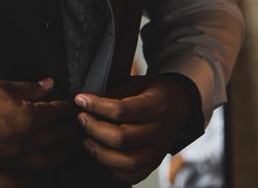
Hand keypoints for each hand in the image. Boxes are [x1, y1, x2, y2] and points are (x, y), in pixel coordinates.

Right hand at [0, 77, 80, 186]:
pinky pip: (21, 180)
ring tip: (70, 148)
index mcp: (26, 118)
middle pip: (58, 138)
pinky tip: (37, 171)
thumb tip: (48, 85)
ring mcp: (11, 160)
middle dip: (71, 130)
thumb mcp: (0, 84)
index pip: (57, 114)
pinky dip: (32, 177)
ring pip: (47, 162)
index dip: (67, 108)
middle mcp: (23, 143)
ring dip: (63, 154)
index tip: (72, 106)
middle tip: (79, 125)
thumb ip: (29, 88)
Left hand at [75, 75, 192, 184]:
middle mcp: (160, 132)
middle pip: (122, 138)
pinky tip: (100, 154)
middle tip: (80, 119)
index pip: (122, 110)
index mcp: (157, 106)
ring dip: (100, 152)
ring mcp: (158, 152)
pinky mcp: (153, 164)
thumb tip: (86, 101)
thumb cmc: (151, 93)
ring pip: (127, 161)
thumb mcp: (136, 82)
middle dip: (94, 129)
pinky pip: (131, 175)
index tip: (80, 99)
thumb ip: (114, 92)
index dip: (96, 105)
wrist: (178, 106)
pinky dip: (111, 168)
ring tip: (85, 139)